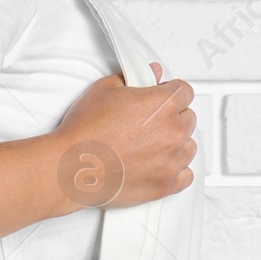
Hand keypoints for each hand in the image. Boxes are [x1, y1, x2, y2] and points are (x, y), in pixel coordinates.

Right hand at [49, 63, 196, 211]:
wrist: (72, 168)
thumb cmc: (84, 133)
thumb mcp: (104, 90)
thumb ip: (135, 78)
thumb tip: (151, 74)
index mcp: (162, 104)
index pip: (185, 91)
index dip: (171, 92)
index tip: (163, 97)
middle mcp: (172, 132)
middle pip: (188, 118)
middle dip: (173, 117)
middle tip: (150, 122)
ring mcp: (171, 161)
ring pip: (189, 147)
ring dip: (176, 144)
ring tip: (152, 145)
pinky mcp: (164, 185)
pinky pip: (186, 176)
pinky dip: (176, 171)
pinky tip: (161, 165)